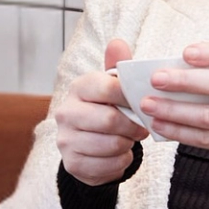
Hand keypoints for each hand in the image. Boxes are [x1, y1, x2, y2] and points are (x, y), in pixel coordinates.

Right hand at [54, 38, 150, 185]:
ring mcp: (66, 140)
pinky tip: (118, 155)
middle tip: (141, 127)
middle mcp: (66, 112)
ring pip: (111, 145)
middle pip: (110, 120)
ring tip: (128, 139)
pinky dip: (120, 162)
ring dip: (127, 144)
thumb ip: (118, 67)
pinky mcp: (72, 164)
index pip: (107, 88)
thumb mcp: (112, 87)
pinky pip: (108, 166)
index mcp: (78, 88)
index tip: (142, 103)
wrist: (87, 146)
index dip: (131, 97)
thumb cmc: (106, 110)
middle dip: (133, 126)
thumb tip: (118, 43)